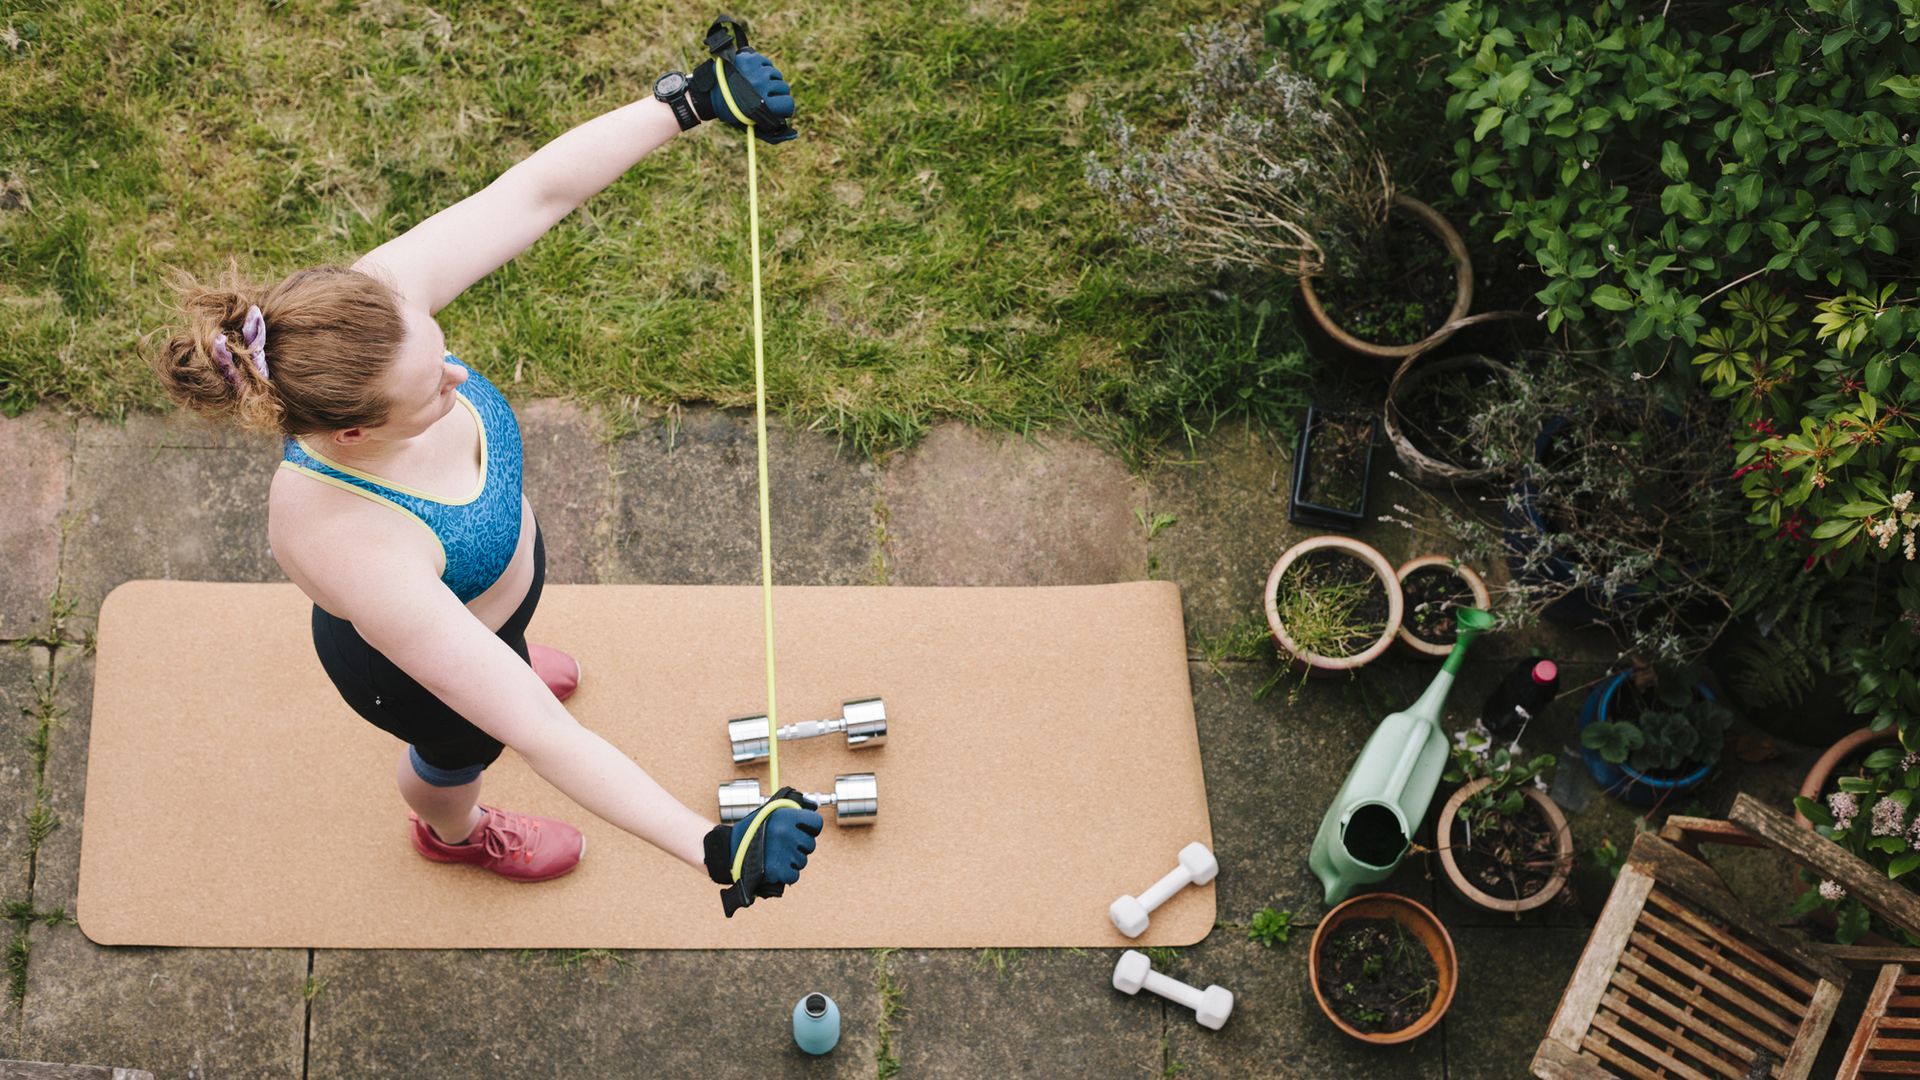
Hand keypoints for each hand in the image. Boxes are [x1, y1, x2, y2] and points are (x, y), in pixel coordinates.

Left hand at [690, 49, 796, 142]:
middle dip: (777, 93)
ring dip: (770, 80)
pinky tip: (752, 74)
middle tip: (764, 95)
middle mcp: (761, 86)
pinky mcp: (750, 59)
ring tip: (756, 84)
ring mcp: (755, 70)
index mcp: (761, 104)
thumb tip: (795, 134)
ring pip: (776, 74)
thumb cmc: (731, 112)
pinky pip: (767, 62)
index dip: (785, 107)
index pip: (789, 103)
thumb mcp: (750, 125)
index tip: (778, 106)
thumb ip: (771, 133)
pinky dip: (763, 68)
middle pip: (784, 87)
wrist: (709, 93)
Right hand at [702, 787, 822, 915]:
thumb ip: (793, 808)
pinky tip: (775, 867)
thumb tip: (814, 806)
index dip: (811, 828)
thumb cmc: (752, 829)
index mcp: (787, 816)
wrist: (729, 849)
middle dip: (799, 847)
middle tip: (782, 845)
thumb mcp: (771, 811)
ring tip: (775, 855)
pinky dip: (786, 875)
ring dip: (791, 861)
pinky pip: (794, 875)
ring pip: (802, 861)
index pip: (816, 823)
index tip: (801, 830)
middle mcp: (787, 833)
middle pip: (810, 845)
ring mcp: (783, 852)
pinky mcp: (778, 870)